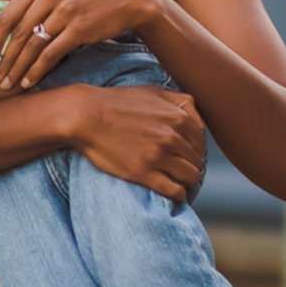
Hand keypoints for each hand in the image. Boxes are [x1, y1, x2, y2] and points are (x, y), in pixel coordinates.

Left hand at [0, 0, 161, 90]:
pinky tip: (28, 82)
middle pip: (17, 33)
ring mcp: (65, 11)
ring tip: (7, 84)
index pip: (6, 15)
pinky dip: (37, 70)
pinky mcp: (79, 28)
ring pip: (32, 45)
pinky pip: (51, 54)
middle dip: (2, 60)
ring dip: (17, 68)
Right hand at [66, 84, 205, 202]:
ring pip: (189, 176)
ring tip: (179, 182)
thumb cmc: (115, 102)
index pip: (200, 142)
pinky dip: (179, 194)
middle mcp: (172, 138)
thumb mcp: (153, 91)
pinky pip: (173, 190)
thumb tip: (198, 120)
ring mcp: (158, 156)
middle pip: (196, 160)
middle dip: (191, 166)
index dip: (195, 151)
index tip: (187, 156)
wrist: (85, 116)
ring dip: (187, 181)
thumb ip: (181, 101)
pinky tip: (175, 193)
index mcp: (178, 118)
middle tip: (182, 170)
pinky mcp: (143, 173)